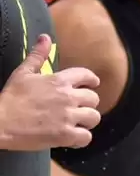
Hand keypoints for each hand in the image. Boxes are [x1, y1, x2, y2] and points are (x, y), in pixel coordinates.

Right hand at [0, 35, 100, 149]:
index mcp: (59, 80)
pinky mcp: (65, 135)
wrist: (0, 122)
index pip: (86, 76)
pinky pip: (86, 137)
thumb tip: (46, 37)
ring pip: (94, 117)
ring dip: (87, 121)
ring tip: (77, 123)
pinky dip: (81, 139)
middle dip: (87, 104)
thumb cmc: (10, 98)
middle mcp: (68, 97)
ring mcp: (68, 117)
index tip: (92, 85)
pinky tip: (73, 137)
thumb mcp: (23, 73)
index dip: (91, 80)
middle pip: (93, 99)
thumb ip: (37, 56)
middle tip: (78, 108)